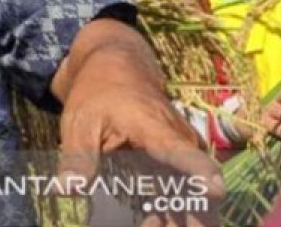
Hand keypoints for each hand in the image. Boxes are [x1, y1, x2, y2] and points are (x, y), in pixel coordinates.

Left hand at [54, 22, 223, 226]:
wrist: (116, 68)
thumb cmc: (97, 92)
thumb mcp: (80, 122)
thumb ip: (78, 158)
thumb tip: (66, 190)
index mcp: (155, 128)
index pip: (182, 152)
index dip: (199, 173)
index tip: (214, 191)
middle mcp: (179, 141)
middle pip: (194, 186)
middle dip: (187, 217)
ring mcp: (183, 153)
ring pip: (188, 195)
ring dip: (175, 220)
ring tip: (149, 226)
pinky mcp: (178, 162)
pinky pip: (178, 193)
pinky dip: (165, 212)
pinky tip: (149, 222)